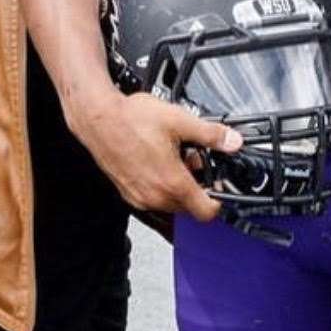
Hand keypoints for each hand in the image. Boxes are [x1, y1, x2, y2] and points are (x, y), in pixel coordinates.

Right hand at [72, 90, 242, 221]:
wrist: (98, 118)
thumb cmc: (130, 119)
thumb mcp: (179, 120)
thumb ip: (211, 134)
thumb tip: (232, 141)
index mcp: (172, 183)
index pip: (207, 212)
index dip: (219, 199)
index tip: (219, 183)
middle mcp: (155, 197)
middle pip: (190, 207)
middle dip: (197, 186)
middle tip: (194, 158)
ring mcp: (140, 198)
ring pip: (171, 202)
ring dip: (178, 185)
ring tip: (174, 155)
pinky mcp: (128, 193)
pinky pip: (153, 197)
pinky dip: (161, 184)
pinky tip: (157, 158)